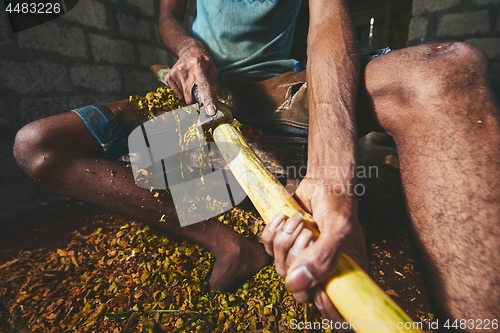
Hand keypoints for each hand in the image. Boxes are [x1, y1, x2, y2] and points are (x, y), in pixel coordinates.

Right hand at [167, 39, 217, 114]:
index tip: (211, 111)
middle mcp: (185, 71)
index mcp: (199, 67)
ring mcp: (175, 74)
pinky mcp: (169, 77)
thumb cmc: (203, 60)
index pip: (204, 87)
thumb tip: (211, 100)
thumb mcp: (212, 68)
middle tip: (199, 91)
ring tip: (191, 81)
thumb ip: (212, 83)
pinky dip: (183, 91)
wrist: (187, 49)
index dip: (208, 100)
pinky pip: (178, 94)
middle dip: (196, 100)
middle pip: (190, 98)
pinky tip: (185, 81)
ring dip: (189, 94)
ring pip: (184, 97)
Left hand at [261, 177, 367, 326]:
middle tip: (307, 236)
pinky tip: (284, 217)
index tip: (319, 291)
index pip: (334, 310)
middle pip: (300, 290)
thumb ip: (322, 257)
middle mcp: (322, 271)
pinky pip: (268, 249)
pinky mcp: (284, 245)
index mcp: (344, 274)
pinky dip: (272, 231)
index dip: (325, 307)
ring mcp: (301, 259)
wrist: (323, 181)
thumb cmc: (339, 204)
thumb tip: (297, 283)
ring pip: (281, 269)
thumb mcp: (338, 229)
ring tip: (299, 222)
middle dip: (297, 261)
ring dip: (285, 241)